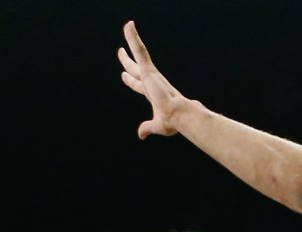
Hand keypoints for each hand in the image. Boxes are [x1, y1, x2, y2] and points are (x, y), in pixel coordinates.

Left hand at [118, 20, 188, 139]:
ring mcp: (150, 75)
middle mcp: (151, 82)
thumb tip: (141, 135)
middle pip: (135, 69)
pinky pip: (140, 50)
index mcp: (153, 95)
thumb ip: (147, 128)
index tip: (124, 75)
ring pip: (138, 53)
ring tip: (127, 25)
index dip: (130, 81)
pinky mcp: (149, 70)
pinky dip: (133, 38)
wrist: (181, 115)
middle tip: (120, 52)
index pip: (138, 85)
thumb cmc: (174, 122)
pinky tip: (128, 26)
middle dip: (126, 62)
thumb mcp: (157, 126)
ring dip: (132, 39)